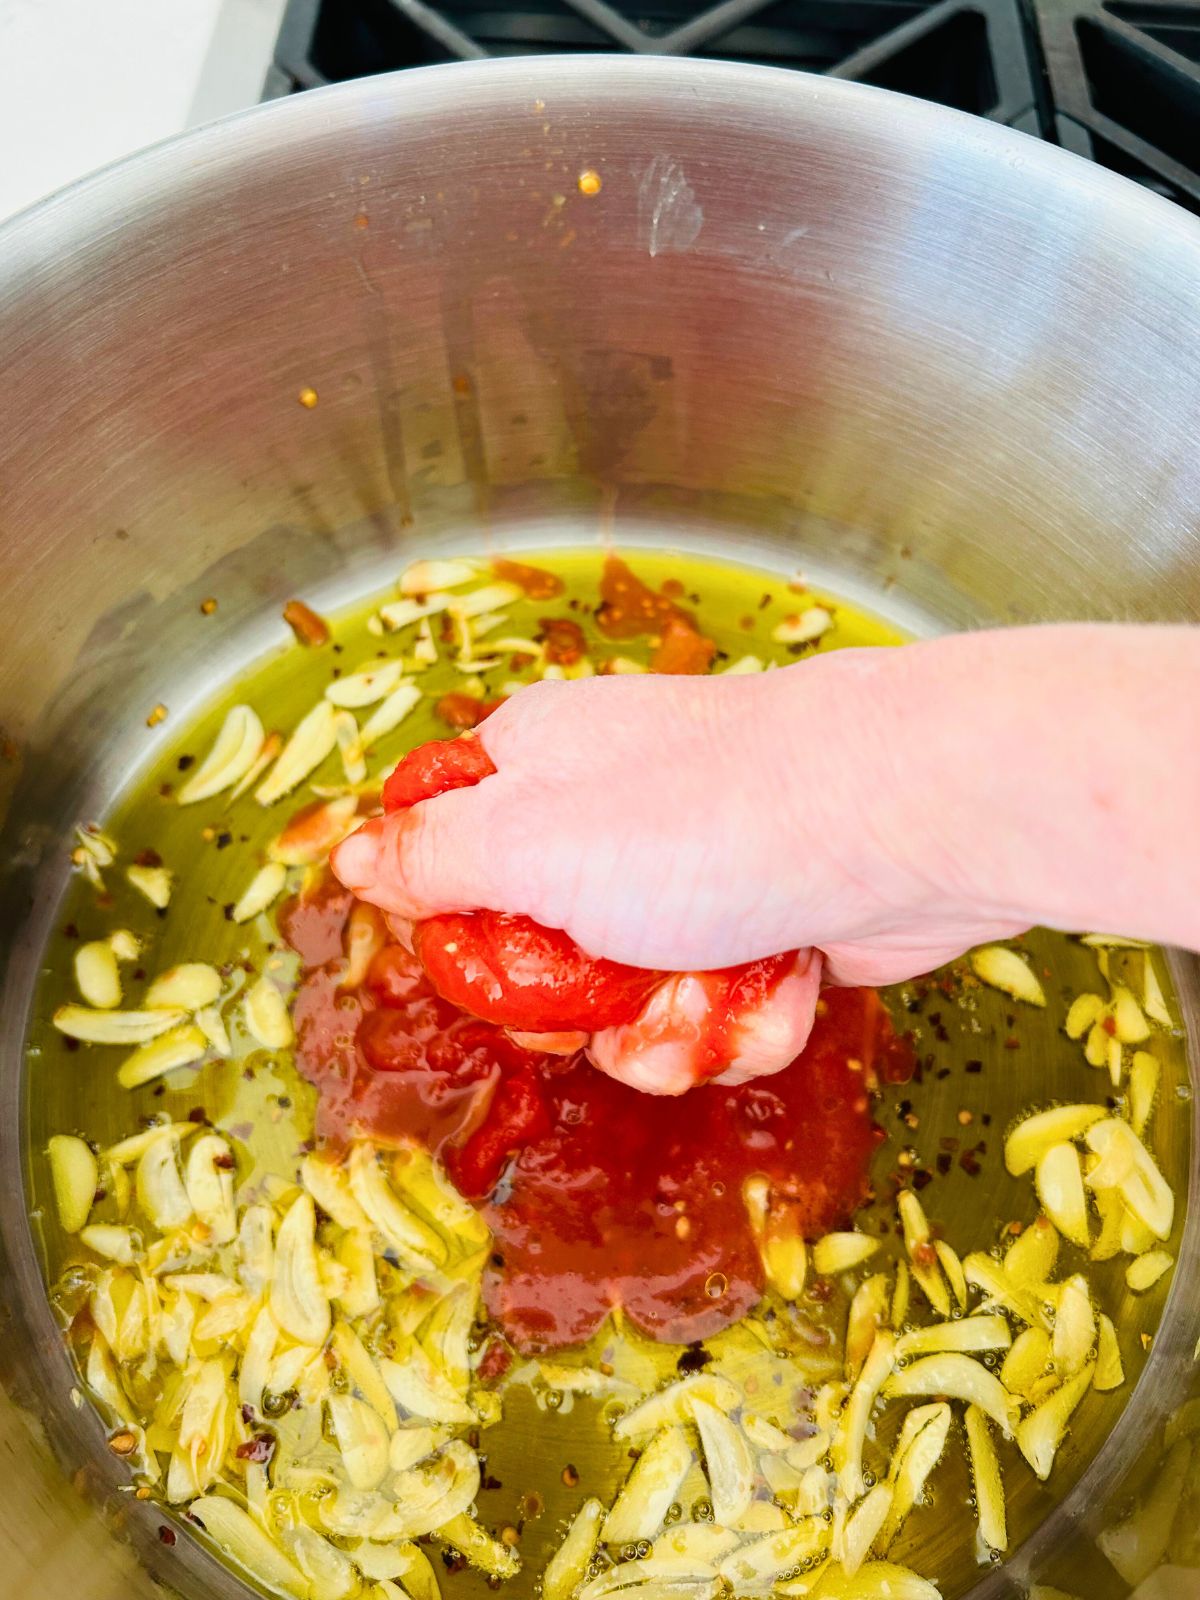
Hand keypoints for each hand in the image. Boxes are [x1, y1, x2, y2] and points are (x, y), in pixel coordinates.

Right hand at [333, 648, 1026, 986]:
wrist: (896, 824)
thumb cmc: (693, 821)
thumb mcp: (523, 844)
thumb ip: (427, 859)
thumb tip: (347, 856)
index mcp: (536, 767)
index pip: (446, 853)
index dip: (457, 927)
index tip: (483, 964)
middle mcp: (611, 812)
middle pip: (541, 950)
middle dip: (575, 1005)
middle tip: (601, 992)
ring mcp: (696, 872)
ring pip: (632, 999)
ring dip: (668, 1025)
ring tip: (712, 989)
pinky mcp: (769, 925)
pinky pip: (719, 1006)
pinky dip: (747, 1014)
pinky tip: (783, 985)